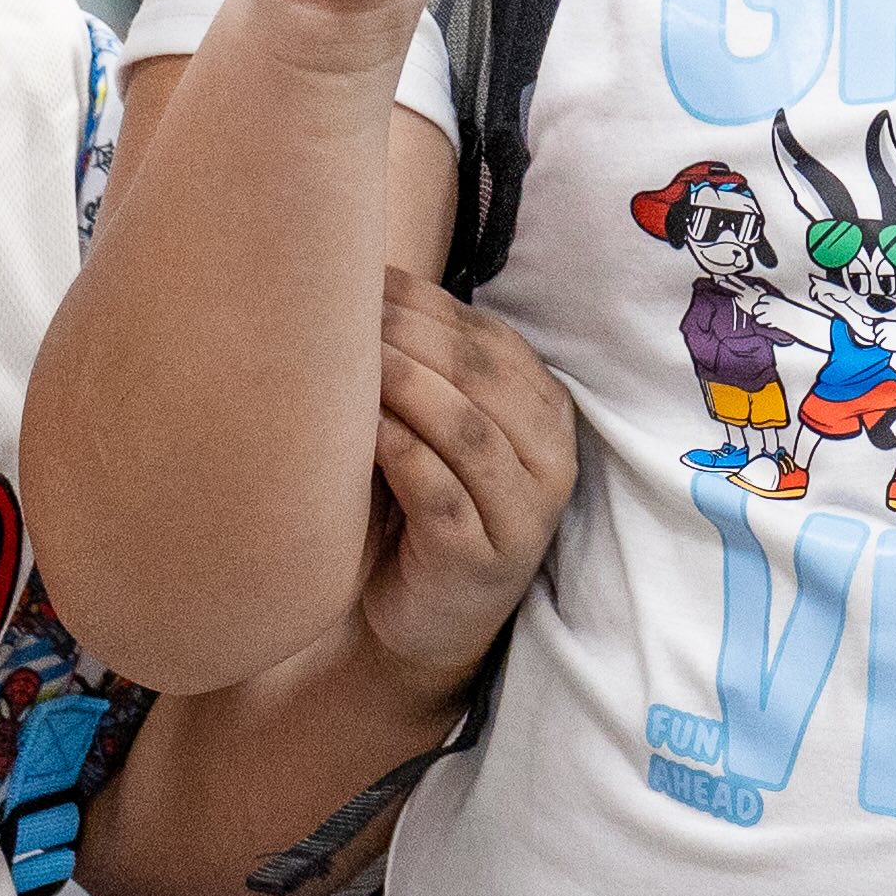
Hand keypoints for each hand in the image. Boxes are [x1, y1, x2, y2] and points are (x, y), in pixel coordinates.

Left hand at [353, 271, 577, 694]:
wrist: (427, 620)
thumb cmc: (422, 506)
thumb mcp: (436, 429)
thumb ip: (425, 366)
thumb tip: (360, 275)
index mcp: (544, 411)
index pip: (488, 339)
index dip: (425, 303)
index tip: (361, 274)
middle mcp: (550, 458)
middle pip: (482, 377)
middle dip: (411, 335)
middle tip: (345, 310)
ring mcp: (523, 514)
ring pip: (468, 431)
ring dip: (406, 386)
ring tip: (347, 359)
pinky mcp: (483, 561)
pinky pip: (442, 495)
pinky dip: (401, 453)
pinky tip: (360, 430)